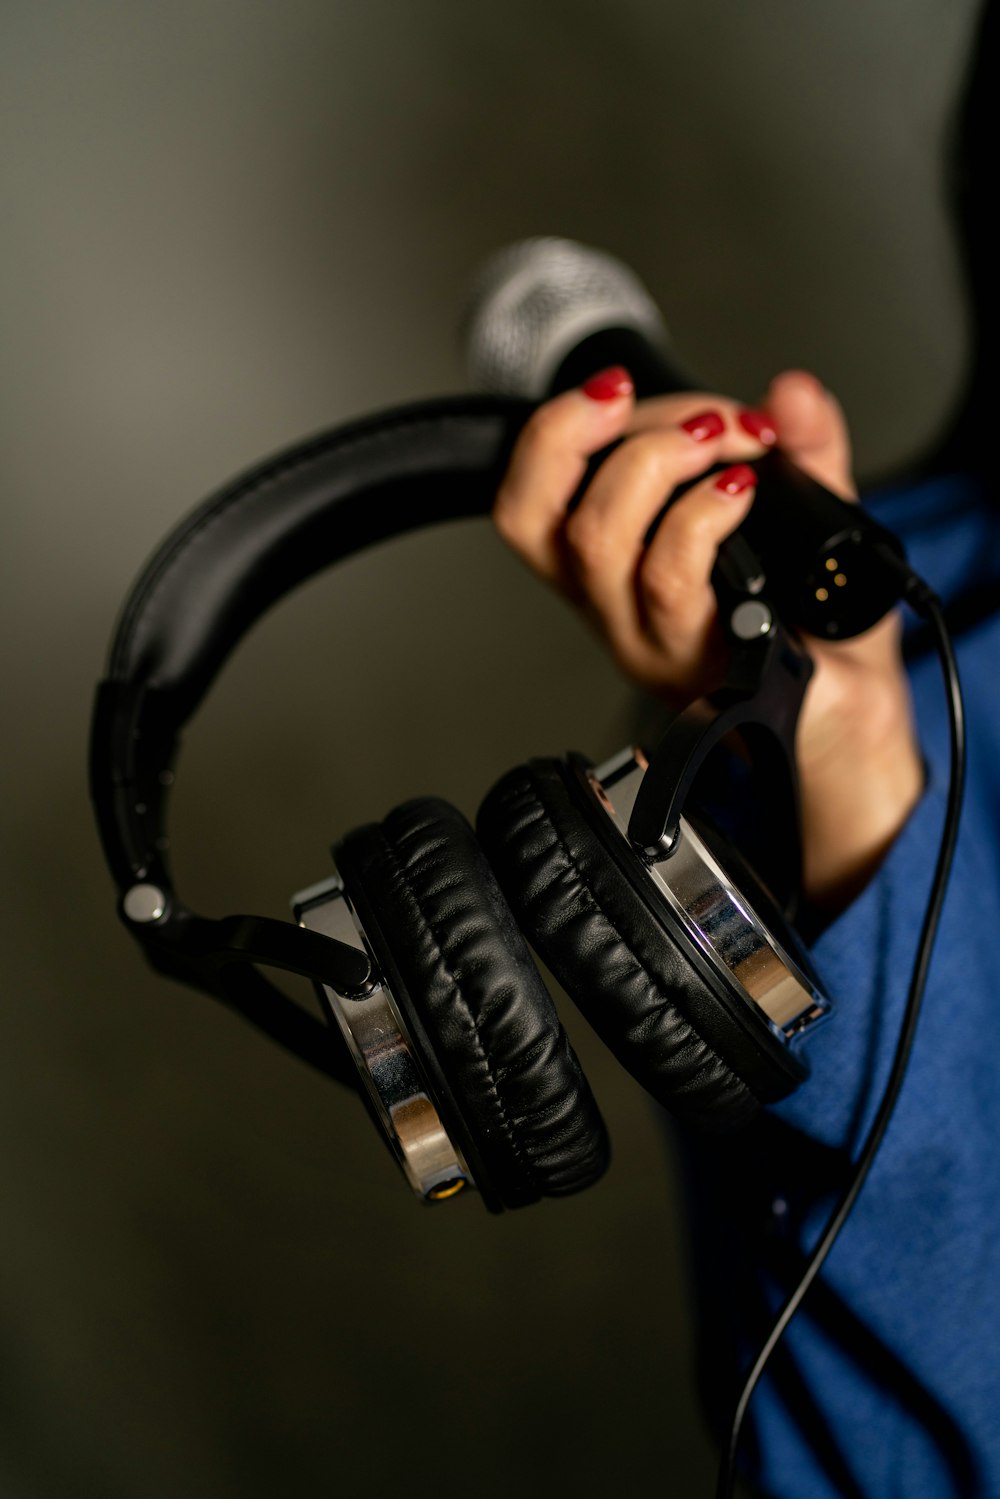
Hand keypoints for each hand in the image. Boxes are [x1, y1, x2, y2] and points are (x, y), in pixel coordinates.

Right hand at [493, 366, 923, 911]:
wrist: (852, 716)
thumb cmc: (815, 634)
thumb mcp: (806, 520)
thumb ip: (803, 449)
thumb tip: (792, 393)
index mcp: (610, 573)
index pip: (524, 506)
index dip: (549, 435)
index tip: (611, 389)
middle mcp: (614, 610)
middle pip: (542, 516)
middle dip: (607, 434)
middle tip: (695, 417)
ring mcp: (650, 639)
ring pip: (599, 540)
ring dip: (660, 462)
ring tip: (727, 442)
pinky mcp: (692, 659)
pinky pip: (670, 578)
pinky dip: (703, 514)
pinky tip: (744, 491)